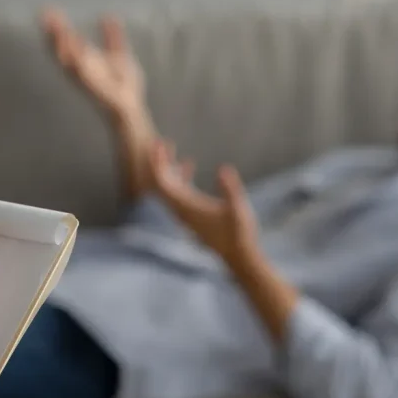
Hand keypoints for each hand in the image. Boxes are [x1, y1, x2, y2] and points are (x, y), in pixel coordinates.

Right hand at [42, 8, 145, 118]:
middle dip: (52, 32)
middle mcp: (80, 68)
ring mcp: (84, 77)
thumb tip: (108, 16)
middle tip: (44, 13)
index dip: (56, 27)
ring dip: (59, 42)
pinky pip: (80, 71)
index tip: (47, 10)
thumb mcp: (119, 54)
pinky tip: (68, 47)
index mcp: (85, 59)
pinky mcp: (92, 86)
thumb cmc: (123, 87)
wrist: (131, 107)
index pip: (66, 40)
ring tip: (52, 24)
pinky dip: (74, 59)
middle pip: (61, 47)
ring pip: (66, 57)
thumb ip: (113, 37)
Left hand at [149, 140, 259, 264]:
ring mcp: (185, 214)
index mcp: (187, 207)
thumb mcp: (238, 209)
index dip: (158, 162)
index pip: (163, 183)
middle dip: (158, 161)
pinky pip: (178, 192)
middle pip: (160, 183)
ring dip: (167, 167)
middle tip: (160, 141)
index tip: (159, 143)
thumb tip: (224, 169)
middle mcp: (181, 211)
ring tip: (171, 148)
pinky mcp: (191, 215)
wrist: (238, 257)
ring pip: (168, 187)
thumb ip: (231, 189)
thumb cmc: (239, 233)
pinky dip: (179, 177)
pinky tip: (189, 164)